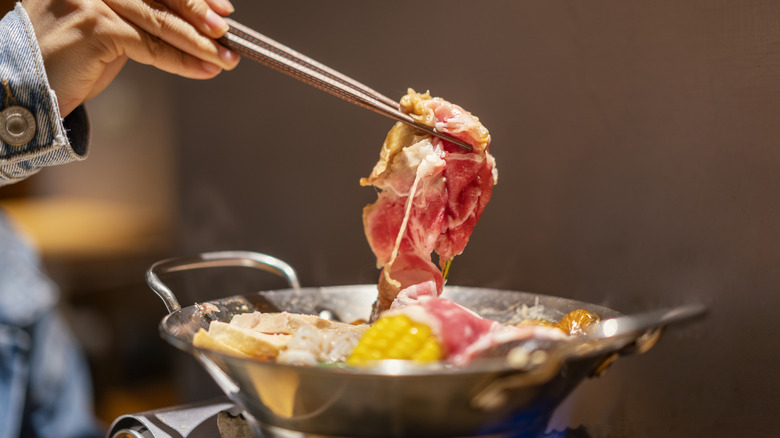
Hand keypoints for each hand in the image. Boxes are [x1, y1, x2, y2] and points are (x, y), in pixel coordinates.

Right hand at [22, 0, 239, 115]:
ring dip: (199, 44)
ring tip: (225, 58)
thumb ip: (145, 18)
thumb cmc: (71, 56)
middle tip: (228, 33)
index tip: (223, 8)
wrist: (29, 84)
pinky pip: (151, 46)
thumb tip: (197, 25)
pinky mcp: (95, 26)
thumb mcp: (112, 28)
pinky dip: (182, 61)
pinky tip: (203, 70)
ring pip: (160, 22)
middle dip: (201, 16)